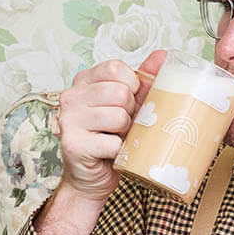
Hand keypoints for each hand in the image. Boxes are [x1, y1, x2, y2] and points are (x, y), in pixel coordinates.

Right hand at [36, 50, 165, 234]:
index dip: (133, 88)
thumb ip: (143, 81)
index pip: (117, 69)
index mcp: (84, 81)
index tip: (128, 104)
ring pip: (119, 117)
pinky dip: (119, 152)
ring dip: (126, 133)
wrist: (92, 179)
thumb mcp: (129, 107)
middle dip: (131, 113)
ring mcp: (69, 120)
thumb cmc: (111, 140)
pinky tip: (110, 154)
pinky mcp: (74, 144)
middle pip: (120, 92)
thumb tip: (164, 55)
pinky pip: (114, 143)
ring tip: (116, 139)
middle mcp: (71, 96)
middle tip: (122, 127)